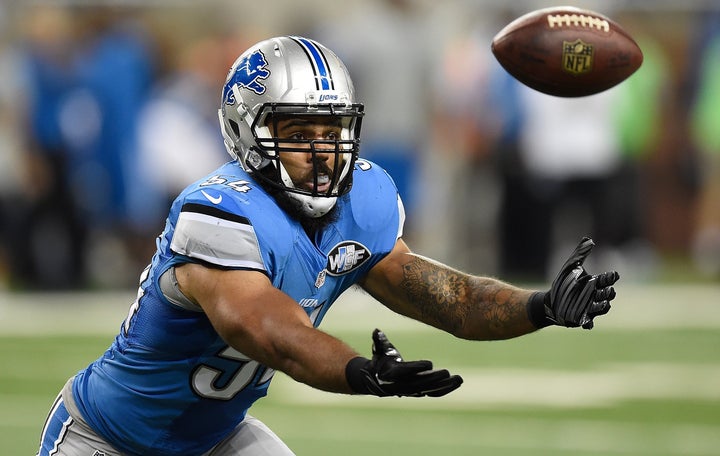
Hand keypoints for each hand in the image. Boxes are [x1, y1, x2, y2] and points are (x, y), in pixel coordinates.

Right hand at [345, 329, 462, 396]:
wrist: (379, 380)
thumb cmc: (381, 361)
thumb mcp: (379, 350)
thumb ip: (379, 340)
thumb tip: (376, 330)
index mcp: (392, 374)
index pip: (406, 372)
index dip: (417, 368)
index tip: (430, 364)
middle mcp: (403, 385)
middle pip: (421, 383)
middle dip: (434, 379)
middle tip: (447, 372)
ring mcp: (413, 390)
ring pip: (431, 390)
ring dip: (445, 385)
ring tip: (459, 379)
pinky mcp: (421, 392)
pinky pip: (435, 392)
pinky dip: (447, 388)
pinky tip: (457, 382)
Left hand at [545, 237, 618, 328]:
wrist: (550, 301)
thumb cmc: (563, 284)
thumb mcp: (570, 267)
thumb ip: (580, 254)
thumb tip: (589, 239)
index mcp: (594, 284)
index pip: (606, 280)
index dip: (610, 278)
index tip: (614, 275)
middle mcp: (594, 296)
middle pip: (606, 295)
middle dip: (609, 293)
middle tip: (610, 290)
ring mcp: (589, 308)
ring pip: (600, 308)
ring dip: (602, 307)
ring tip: (605, 304)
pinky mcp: (581, 318)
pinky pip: (587, 322)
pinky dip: (588, 324)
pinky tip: (587, 324)